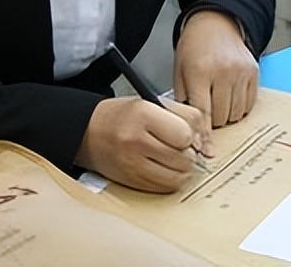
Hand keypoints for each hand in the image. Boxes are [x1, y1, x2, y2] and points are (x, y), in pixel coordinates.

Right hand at [74, 96, 208, 192]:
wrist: (88, 132)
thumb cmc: (122, 115)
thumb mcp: (151, 102)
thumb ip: (182, 115)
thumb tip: (203, 141)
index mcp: (143, 113)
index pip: (185, 133)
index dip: (189, 135)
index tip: (183, 134)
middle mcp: (136, 140)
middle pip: (183, 157)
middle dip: (187, 154)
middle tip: (179, 147)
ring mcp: (132, 164)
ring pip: (177, 177)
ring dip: (181, 169)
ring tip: (172, 158)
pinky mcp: (131, 181)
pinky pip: (164, 188)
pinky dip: (169, 180)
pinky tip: (162, 168)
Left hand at [173, 10, 258, 127]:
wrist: (216, 23)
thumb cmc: (194, 47)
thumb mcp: (179, 71)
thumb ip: (182, 100)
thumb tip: (187, 130)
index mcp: (199, 71)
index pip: (202, 112)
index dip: (203, 135)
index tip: (205, 150)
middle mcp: (223, 71)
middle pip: (221, 117)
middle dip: (213, 120)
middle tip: (207, 107)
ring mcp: (240, 72)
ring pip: (236, 113)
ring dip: (226, 114)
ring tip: (218, 98)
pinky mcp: (253, 72)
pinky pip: (248, 104)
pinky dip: (239, 106)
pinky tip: (230, 94)